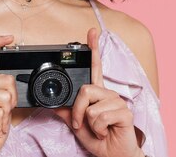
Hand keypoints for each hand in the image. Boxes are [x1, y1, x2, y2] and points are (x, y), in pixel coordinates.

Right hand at [0, 35, 16, 156]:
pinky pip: (0, 109)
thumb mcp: (2, 105)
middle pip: (7, 80)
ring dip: (6, 114)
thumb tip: (12, 81)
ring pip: (6, 96)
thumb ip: (4, 90)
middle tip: (0, 114)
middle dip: (12, 100)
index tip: (9, 37)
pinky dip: (0, 122)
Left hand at [54, 28, 141, 156]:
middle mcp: (108, 94)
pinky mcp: (125, 113)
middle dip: (77, 111)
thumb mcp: (76, 124)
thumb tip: (51, 103)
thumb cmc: (99, 138)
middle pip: (85, 89)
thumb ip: (66, 111)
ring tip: (98, 129)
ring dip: (88, 123)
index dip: (94, 48)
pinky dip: (98, 129)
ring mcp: (118, 103)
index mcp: (98, 94)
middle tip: (81, 123)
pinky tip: (106, 131)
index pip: (96, 66)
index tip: (92, 32)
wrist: (112, 155)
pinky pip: (100, 117)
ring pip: (91, 106)